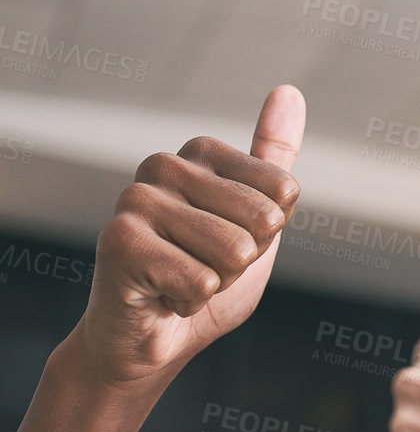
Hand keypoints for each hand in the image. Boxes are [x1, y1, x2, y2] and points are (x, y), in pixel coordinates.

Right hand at [74, 86, 303, 389]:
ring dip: (217, 282)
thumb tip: (288, 90)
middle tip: (200, 265)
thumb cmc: (203, 275)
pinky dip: (190, 302)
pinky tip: (160, 295)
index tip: (227, 242)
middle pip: (263, 221)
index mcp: (199, 152)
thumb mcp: (257, 218)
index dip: (267, 235)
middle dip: (243, 260)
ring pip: (235, 252)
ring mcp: (136, 200)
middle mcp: (164, 165)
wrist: (149, 341)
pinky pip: (203, 282)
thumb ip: (273, 160)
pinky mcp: (119, 241)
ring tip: (179, 278)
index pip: (284, 192)